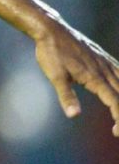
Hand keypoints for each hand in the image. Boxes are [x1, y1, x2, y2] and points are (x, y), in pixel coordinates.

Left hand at [35, 19, 118, 136]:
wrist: (51, 30)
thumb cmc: (51, 53)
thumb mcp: (55, 76)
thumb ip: (66, 96)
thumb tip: (74, 115)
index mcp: (95, 78)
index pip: (115, 102)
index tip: (116, 132)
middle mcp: (105, 70)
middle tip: (118, 129)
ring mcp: (105, 62)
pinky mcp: (102, 57)